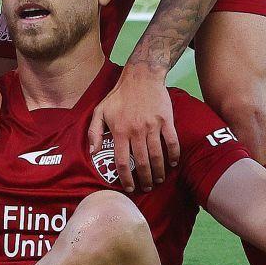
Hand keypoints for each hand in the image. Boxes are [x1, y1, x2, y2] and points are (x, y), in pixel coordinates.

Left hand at [87, 66, 180, 191]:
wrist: (141, 76)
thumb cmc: (119, 95)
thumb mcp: (100, 111)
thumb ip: (93, 132)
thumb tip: (92, 153)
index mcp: (119, 131)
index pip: (121, 161)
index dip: (125, 179)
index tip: (129, 188)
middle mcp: (136, 131)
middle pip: (141, 162)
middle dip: (144, 179)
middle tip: (146, 187)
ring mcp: (152, 126)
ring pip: (157, 155)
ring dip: (158, 171)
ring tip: (159, 179)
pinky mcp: (166, 120)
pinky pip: (172, 142)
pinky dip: (174, 155)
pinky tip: (173, 163)